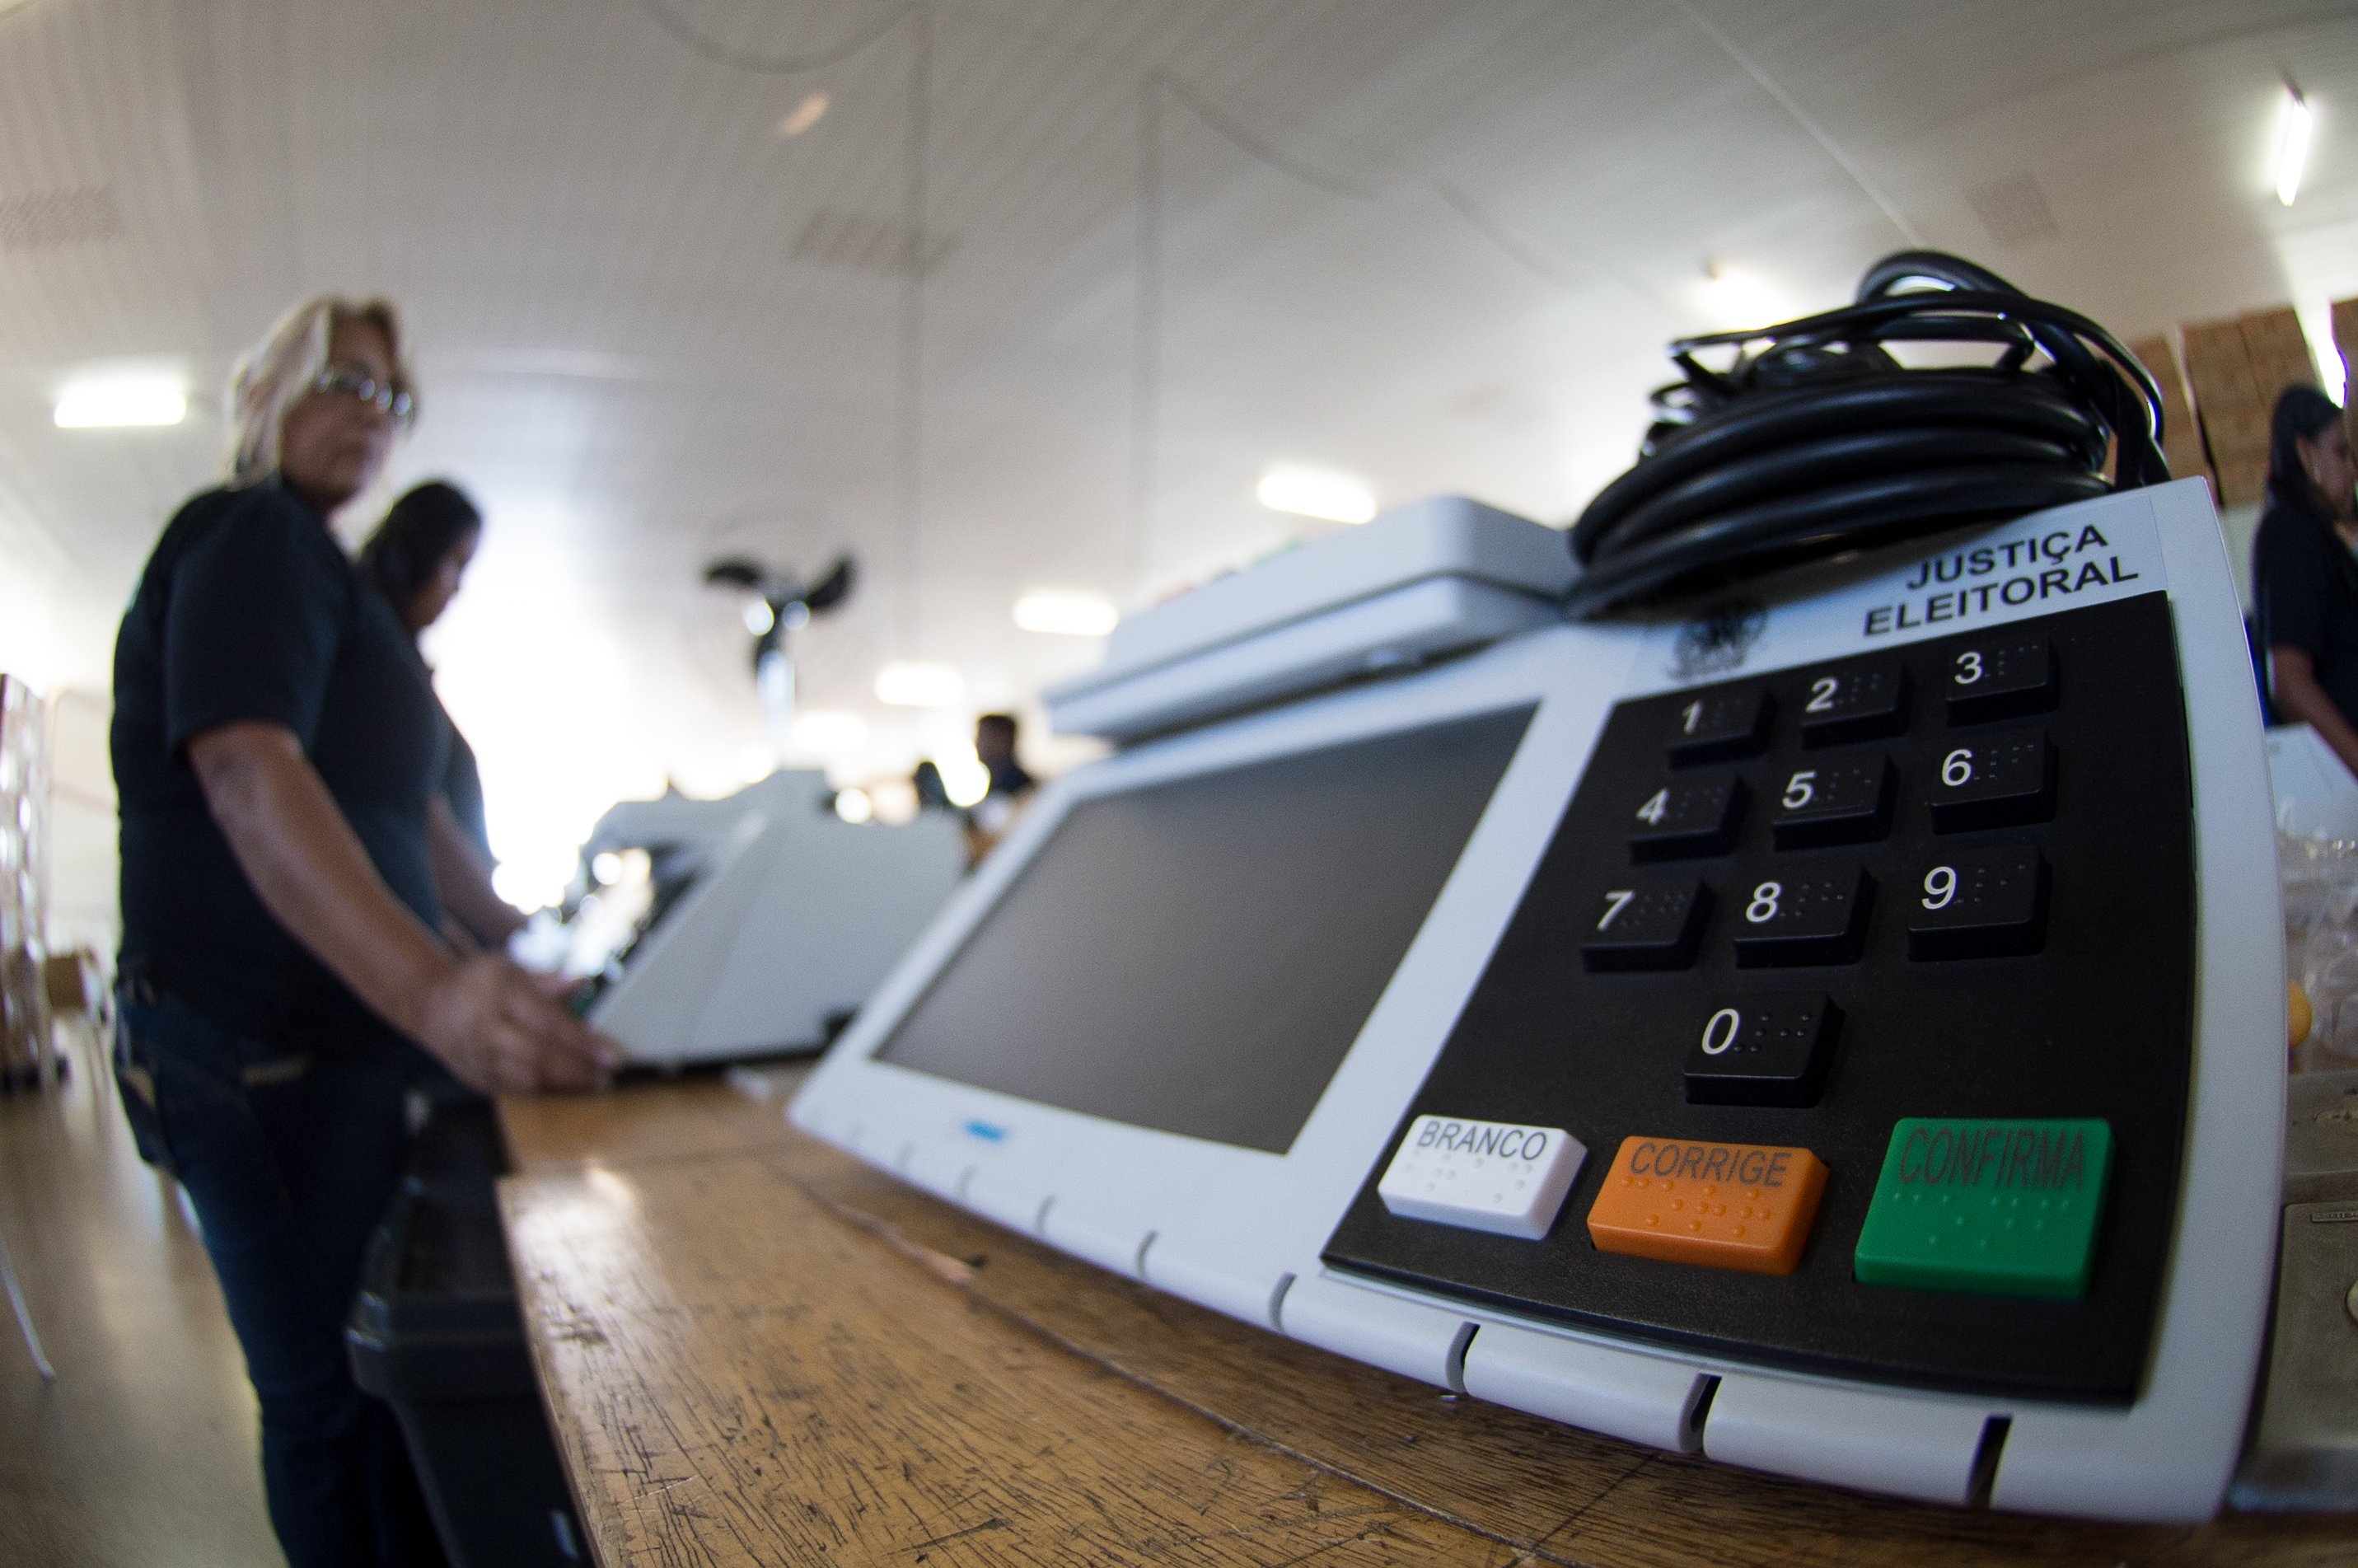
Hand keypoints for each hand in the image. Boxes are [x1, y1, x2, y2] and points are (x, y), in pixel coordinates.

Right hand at [416, 953, 622, 1093]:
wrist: (430, 1006)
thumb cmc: (478, 983)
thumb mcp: (509, 968)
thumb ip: (547, 980)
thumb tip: (582, 979)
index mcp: (500, 996)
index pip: (549, 1023)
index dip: (584, 1042)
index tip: (614, 1055)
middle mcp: (488, 1030)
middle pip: (539, 1057)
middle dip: (579, 1071)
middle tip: (609, 1077)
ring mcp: (480, 1058)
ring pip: (528, 1080)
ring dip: (566, 1087)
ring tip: (595, 1086)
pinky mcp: (478, 1078)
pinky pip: (516, 1092)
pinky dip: (545, 1095)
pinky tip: (569, 1093)